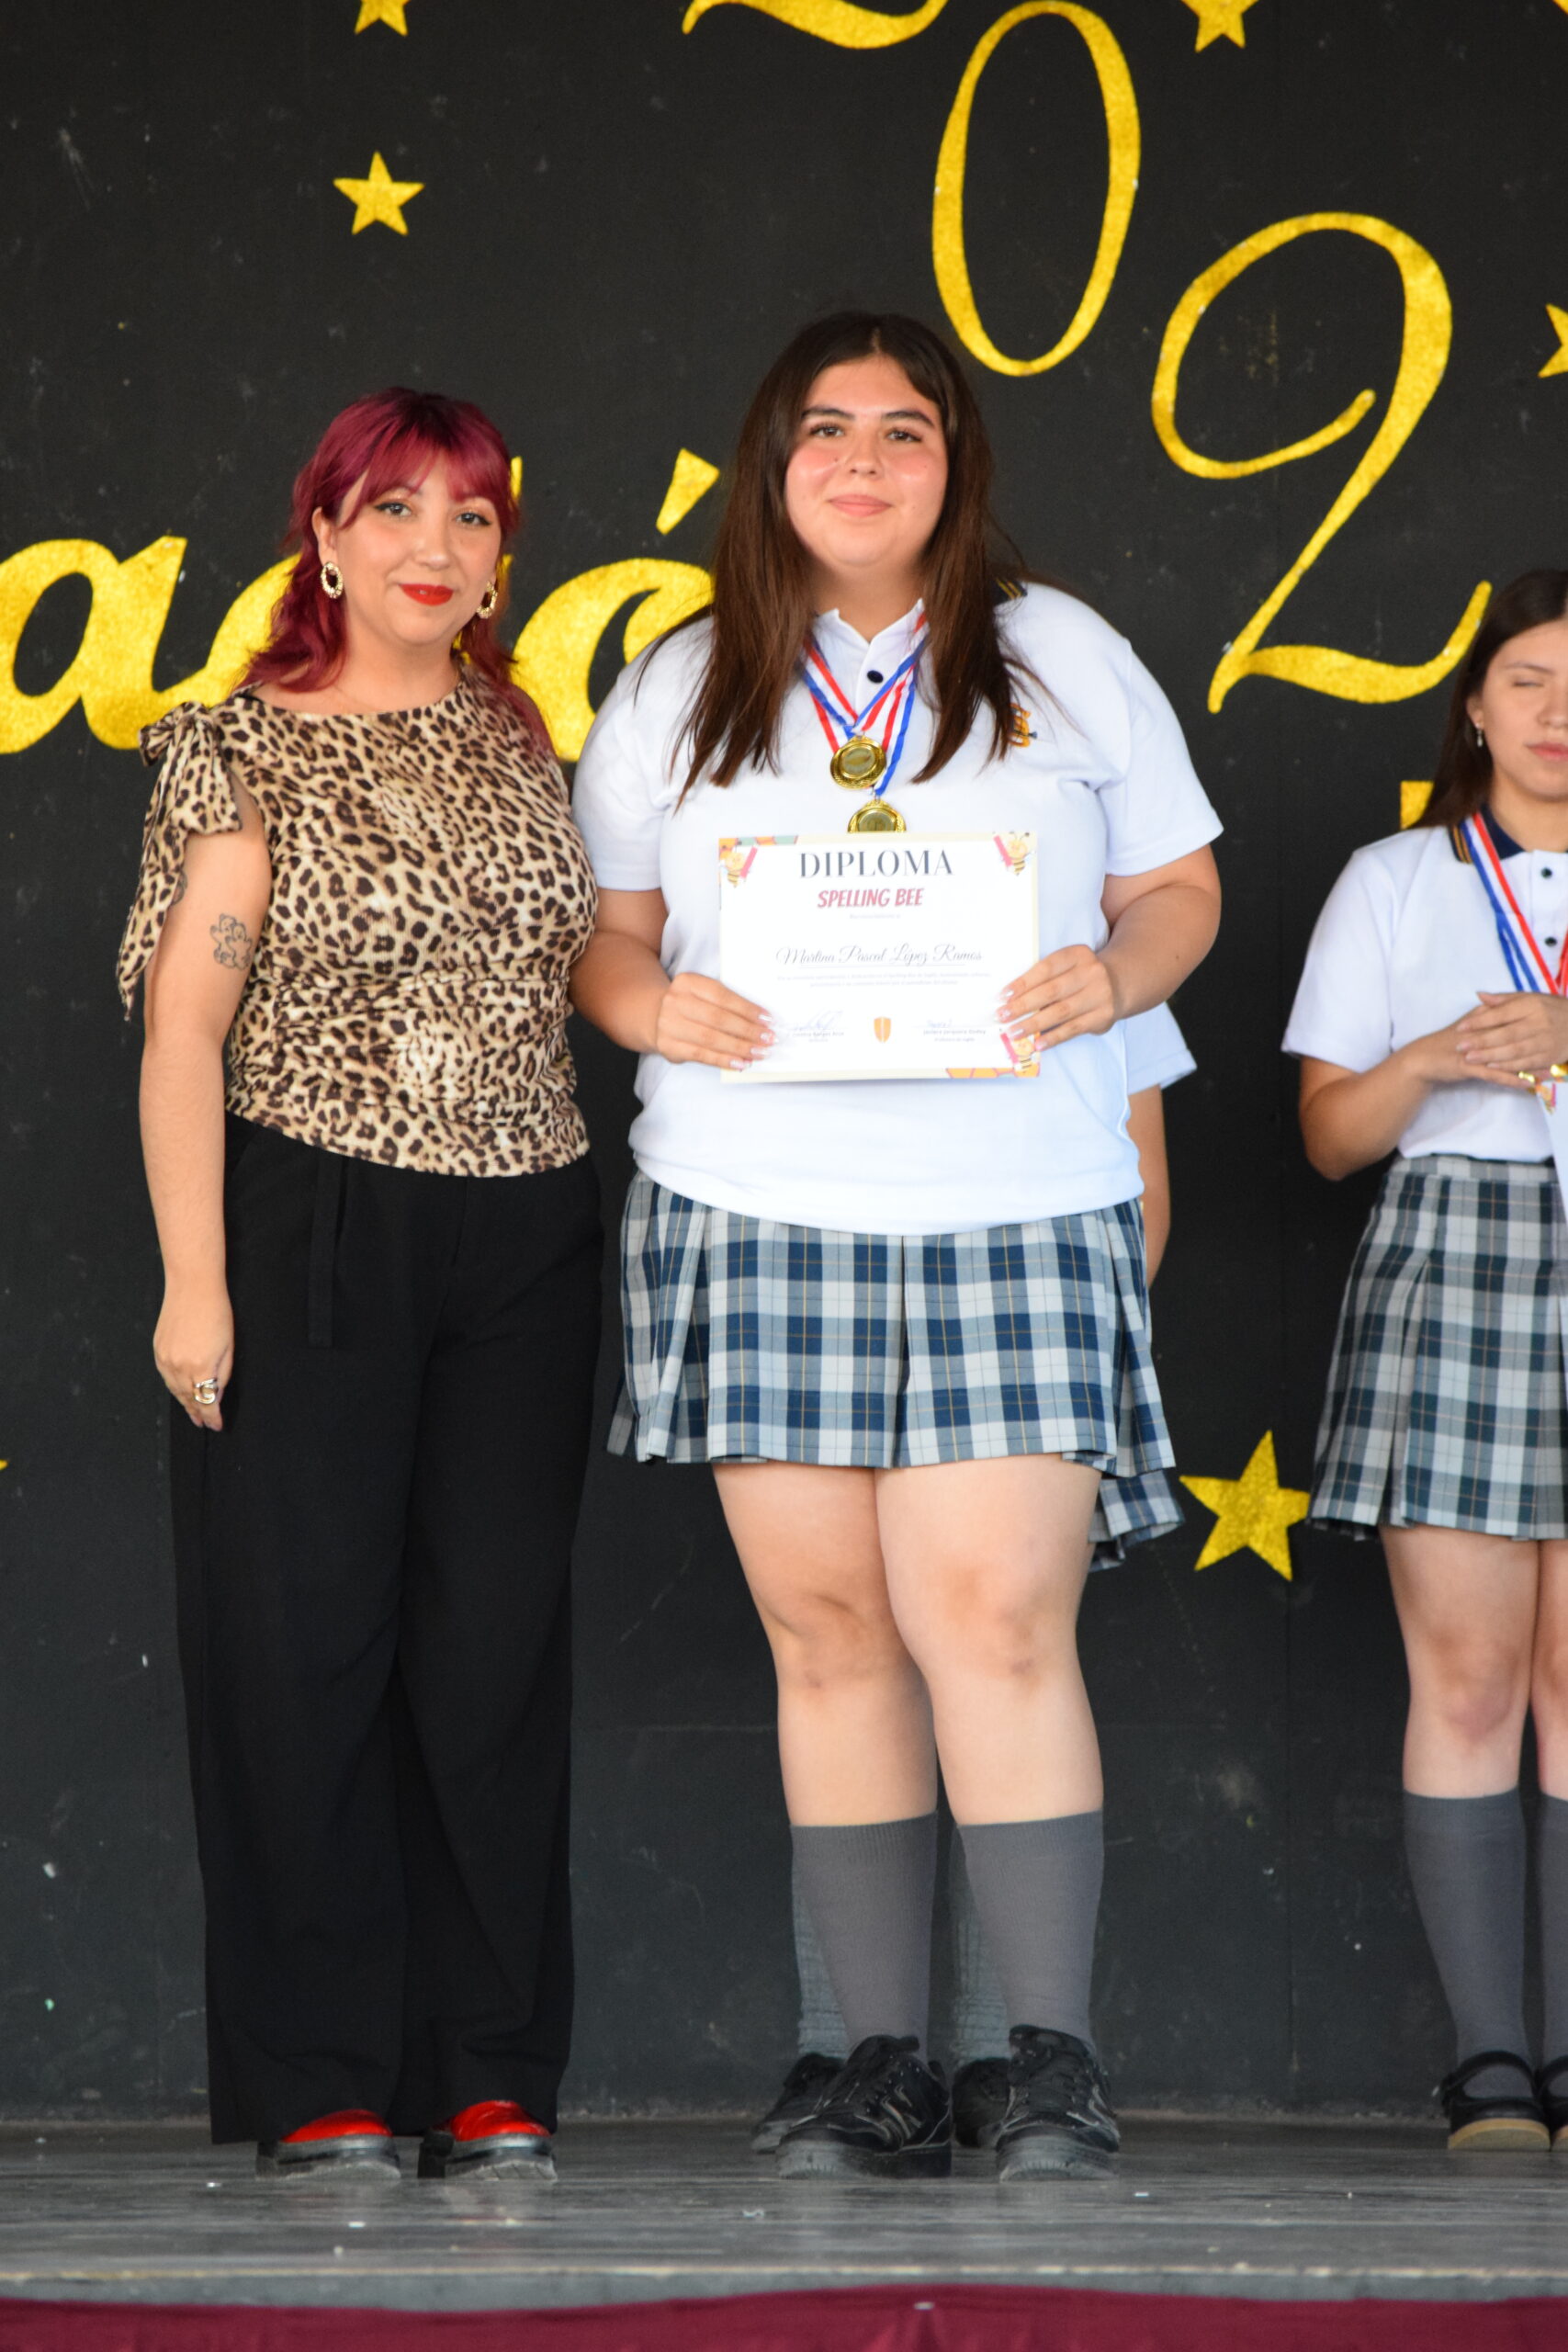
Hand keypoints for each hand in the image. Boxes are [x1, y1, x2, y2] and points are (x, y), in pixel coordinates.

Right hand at [153, 1280, 233, 1429]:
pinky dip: (174, 1387)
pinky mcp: (158, 1350)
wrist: (192, 1287)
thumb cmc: (216, 1313)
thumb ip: (222, 1375)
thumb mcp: (228, 1347)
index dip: (212, 1417)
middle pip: (188, 1399)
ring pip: (174, 1390)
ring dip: (184, 1402)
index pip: (206, 1402)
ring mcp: (165, 1359)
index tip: (216, 1425)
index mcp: (200, 1367)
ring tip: (193, 1412)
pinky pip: (165, 1377)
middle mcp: (178, 1367)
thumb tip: (216, 1394)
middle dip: (197, 1412)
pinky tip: (180, 1390)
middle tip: (203, 1423)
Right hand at [652, 971, 772, 1069]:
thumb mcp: (702, 992)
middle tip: (768, 1039)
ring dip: (739, 1048)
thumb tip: (760, 1021)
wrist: (654, 1014)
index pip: (722, 996)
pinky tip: (740, 1063)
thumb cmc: (690, 1004)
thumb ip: (725, 1002)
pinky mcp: (669, 1046)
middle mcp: (675, 1001)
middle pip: (718, 1019)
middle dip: (747, 1031)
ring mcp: (669, 1025)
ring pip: (711, 1039)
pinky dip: (724, 1060)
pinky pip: (701, 1055)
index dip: (747, 1009)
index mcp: (687, 982)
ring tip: (759, 1053)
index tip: (768, 1020)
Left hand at [1001, 944, 1117, 1052]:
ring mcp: (1099, 995)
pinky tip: (1037, 1043)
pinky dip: (1053, 1037)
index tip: (1003, 996)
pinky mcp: (1103, 1016)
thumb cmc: (1080, 976)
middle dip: (1023, 1005)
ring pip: (1060, 1012)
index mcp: (1078, 955)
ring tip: (1013, 1032)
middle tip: (1002, 1016)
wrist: (1118, 984)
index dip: (1023, 983)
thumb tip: (1011, 1000)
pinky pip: (1073, 1029)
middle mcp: (1091, 973)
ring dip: (1033, 1024)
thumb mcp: (1067, 966)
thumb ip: (1045, 977)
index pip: (1045, 968)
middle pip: (1051, 991)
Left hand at [1455, 991, 1567, 1086]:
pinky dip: (1508, 1066)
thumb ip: (1505, 999)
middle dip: (1481, 1041)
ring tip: (1469, 1059)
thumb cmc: (1551, 1009)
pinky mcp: (1550, 1056)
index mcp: (1532, 1005)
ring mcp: (1546, 1040)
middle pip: (1506, 1034)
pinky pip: (1526, 1062)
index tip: (1461, 1027)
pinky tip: (1491, 1067)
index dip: (1480, 1021)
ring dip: (1490, 1056)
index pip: (1502, 1014)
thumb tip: (1479, 995)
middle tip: (1460, 1046)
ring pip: (1514, 1050)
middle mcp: (1539, 1022)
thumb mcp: (1531, 998)